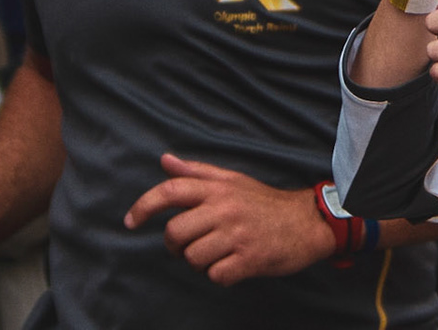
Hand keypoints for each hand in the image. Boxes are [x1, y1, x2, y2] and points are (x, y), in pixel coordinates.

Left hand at [124, 153, 334, 284]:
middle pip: (175, 233)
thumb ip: (197, 172)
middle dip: (175, 246)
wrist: (307, 222)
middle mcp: (225, 208)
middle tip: (189, 245)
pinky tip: (233, 264)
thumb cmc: (264, 203)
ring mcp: (237, 234)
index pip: (170, 192)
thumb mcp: (232, 180)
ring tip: (218, 253)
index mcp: (218, 188)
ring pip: (193, 258)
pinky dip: (220, 275)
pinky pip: (215, 276)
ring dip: (200, 262)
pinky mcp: (250, 259)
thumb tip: (165, 160)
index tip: (130, 221)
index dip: (144, 206)